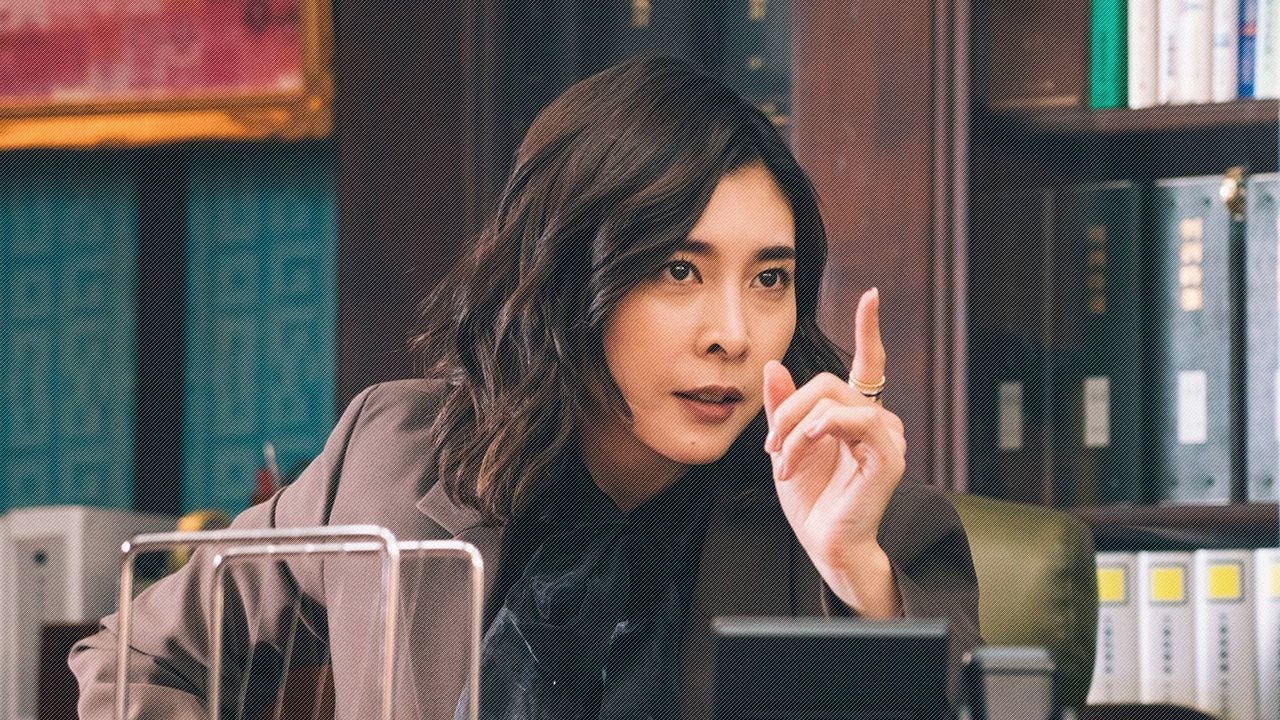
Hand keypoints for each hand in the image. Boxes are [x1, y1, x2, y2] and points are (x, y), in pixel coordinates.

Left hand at [762, 287, 906, 616]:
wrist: (824, 546)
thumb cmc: (811, 501)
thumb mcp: (785, 446)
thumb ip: (782, 408)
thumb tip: (774, 365)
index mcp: (855, 417)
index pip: (868, 365)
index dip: (869, 330)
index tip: (871, 296)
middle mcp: (876, 422)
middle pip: (826, 383)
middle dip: (787, 410)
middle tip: (768, 446)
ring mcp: (886, 438)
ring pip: (833, 402)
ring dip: (796, 429)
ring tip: (782, 463)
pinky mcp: (887, 458)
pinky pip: (854, 421)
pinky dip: (820, 429)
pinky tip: (804, 451)